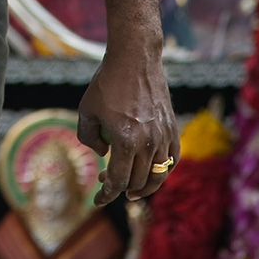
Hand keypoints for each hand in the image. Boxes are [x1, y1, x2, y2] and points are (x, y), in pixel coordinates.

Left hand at [77, 50, 178, 204]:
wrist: (135, 58)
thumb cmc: (107, 82)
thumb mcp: (86, 109)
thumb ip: (87, 137)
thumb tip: (103, 154)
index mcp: (125, 140)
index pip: (118, 181)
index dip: (106, 195)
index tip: (98, 200)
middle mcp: (148, 142)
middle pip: (137, 182)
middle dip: (120, 188)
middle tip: (106, 179)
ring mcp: (163, 136)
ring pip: (157, 176)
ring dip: (143, 186)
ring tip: (131, 189)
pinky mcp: (172, 128)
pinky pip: (171, 160)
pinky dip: (162, 171)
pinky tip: (150, 171)